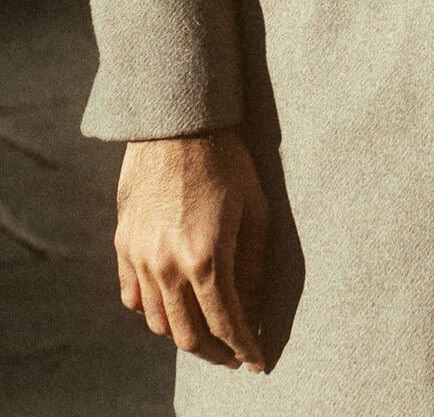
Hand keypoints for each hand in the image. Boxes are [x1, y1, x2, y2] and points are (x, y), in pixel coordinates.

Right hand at [115, 129, 267, 371]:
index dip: (244, 348)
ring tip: (205, 335)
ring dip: (183, 336)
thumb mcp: (255, 209)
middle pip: (188, 335)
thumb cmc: (226, 161)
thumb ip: (253, 264)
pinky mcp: (123, 245)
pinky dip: (152, 311)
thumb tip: (253, 306)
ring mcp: (140, 258)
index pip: (226, 323)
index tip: (257, 362)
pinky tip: (171, 308)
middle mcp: (168, 267)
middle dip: (215, 353)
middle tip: (233, 356)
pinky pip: (132, 297)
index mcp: (207, 258)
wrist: (176, 125)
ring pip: (158, 322)